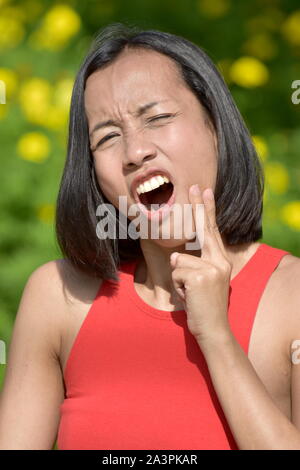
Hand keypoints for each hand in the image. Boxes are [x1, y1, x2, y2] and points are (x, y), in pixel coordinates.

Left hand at [170, 184, 232, 345]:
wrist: (213, 330)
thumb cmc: (203, 307)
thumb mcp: (202, 283)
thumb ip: (193, 265)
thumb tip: (176, 254)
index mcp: (221, 261)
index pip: (212, 231)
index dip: (208, 210)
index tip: (205, 191)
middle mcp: (220, 261)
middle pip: (203, 229)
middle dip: (198, 206)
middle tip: (195, 185)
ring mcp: (212, 268)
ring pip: (179, 259)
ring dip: (179, 278)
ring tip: (189, 293)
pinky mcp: (201, 277)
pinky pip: (177, 272)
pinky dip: (178, 287)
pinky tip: (188, 297)